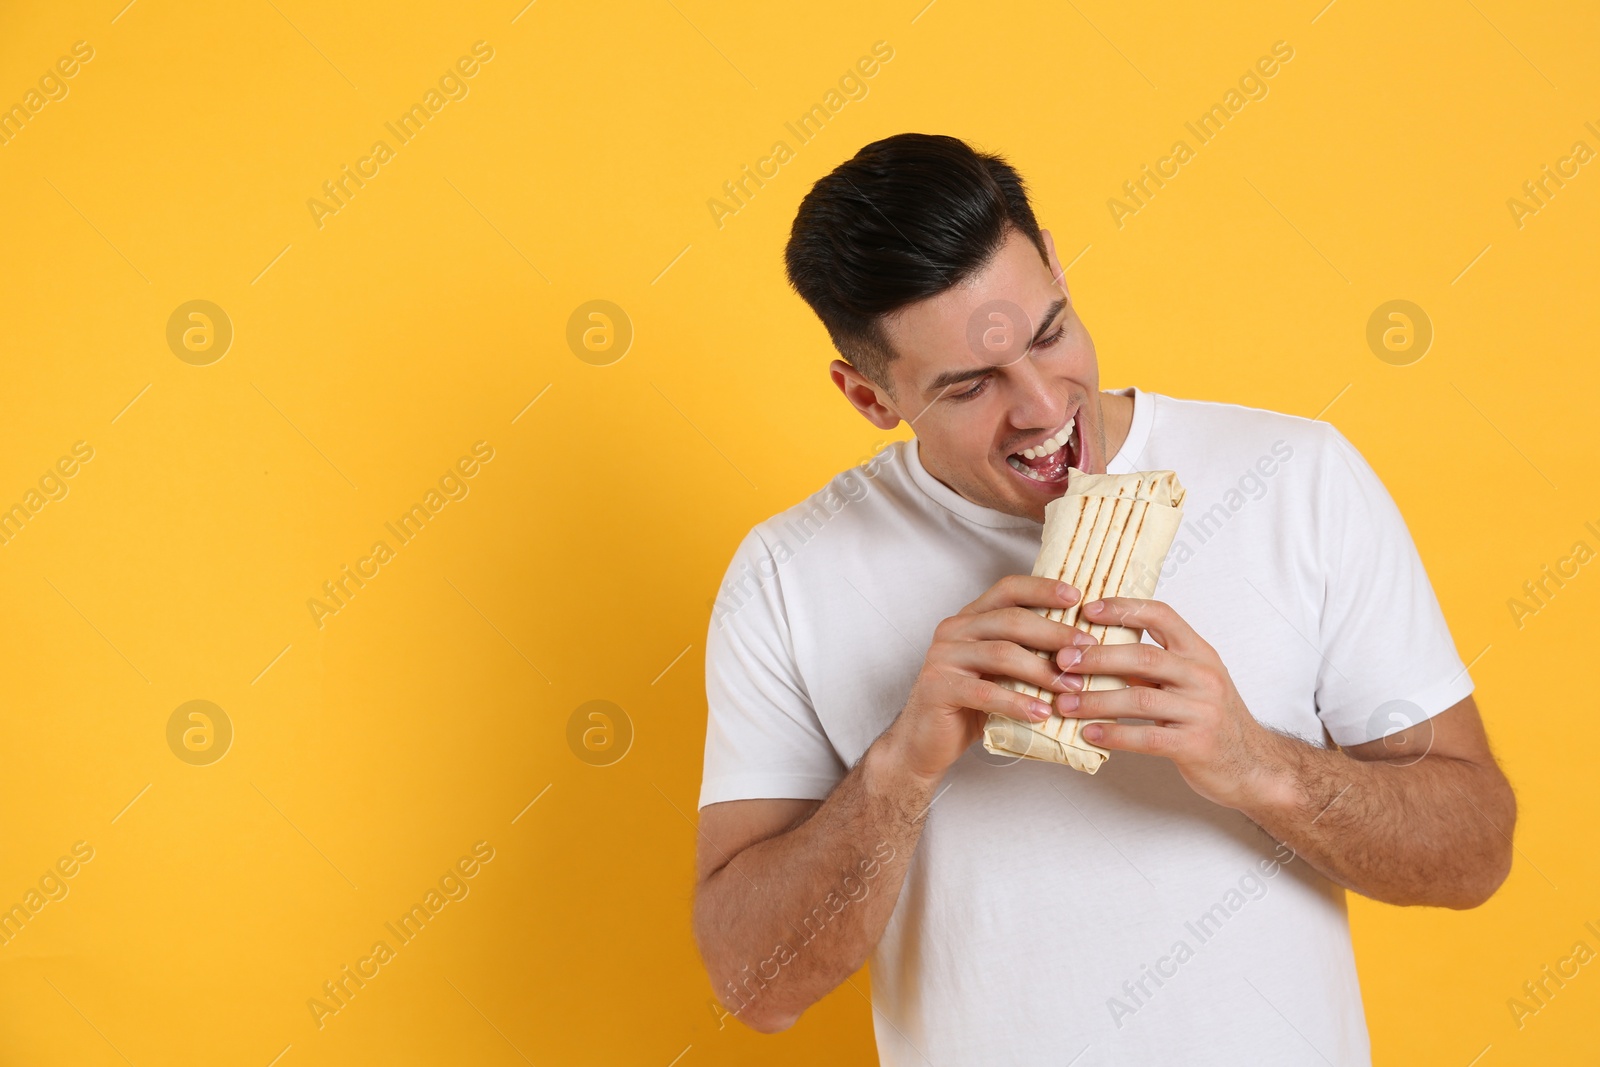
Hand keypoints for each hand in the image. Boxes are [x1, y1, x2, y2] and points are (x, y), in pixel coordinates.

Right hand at [879, 576, 1096, 786]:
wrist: (925, 741)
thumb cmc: (970, 705)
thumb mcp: (1000, 672)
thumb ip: (1025, 653)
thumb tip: (1081, 648)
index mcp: (970, 618)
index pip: (1008, 589)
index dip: (1042, 589)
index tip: (1076, 597)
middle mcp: (954, 630)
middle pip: (1010, 620)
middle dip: (1054, 633)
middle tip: (1088, 650)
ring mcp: (943, 657)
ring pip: (1002, 654)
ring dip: (1043, 671)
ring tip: (1072, 687)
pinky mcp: (938, 687)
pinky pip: (986, 692)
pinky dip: (1018, 703)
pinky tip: (1042, 714)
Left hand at [1051, 597, 1286, 809]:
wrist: (1255, 766)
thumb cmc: (1212, 720)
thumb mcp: (1189, 683)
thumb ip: (1150, 666)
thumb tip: (1093, 650)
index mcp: (1199, 653)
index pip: (1161, 615)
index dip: (1122, 609)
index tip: (1086, 611)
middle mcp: (1203, 676)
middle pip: (1143, 656)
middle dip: (1097, 657)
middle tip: (1061, 662)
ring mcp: (1202, 711)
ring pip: (1140, 699)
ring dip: (1096, 700)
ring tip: (1063, 703)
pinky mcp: (1196, 745)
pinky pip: (1147, 737)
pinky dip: (1114, 735)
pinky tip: (1089, 733)